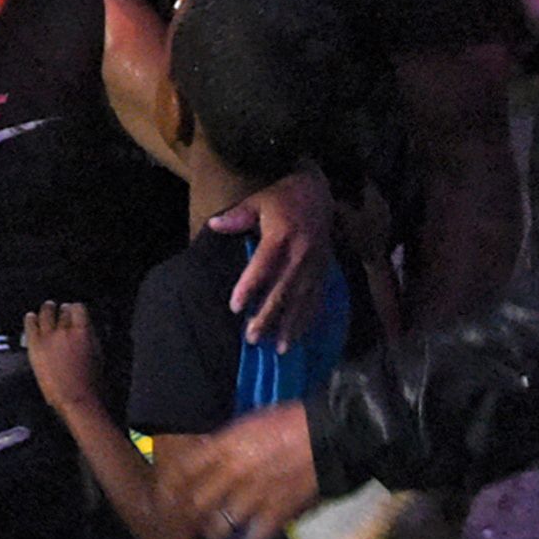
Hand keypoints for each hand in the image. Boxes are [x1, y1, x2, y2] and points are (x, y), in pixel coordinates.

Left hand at [24, 301, 102, 412]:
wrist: (75, 399)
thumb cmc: (91, 383)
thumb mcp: (97, 353)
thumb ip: (90, 336)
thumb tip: (85, 328)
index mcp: (84, 331)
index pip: (78, 308)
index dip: (76, 309)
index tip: (75, 311)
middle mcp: (66, 330)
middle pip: (62, 310)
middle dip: (62, 310)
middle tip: (61, 311)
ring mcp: (49, 337)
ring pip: (46, 313)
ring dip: (47, 310)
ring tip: (47, 309)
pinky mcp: (35, 345)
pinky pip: (31, 325)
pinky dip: (31, 319)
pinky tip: (31, 317)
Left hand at [158, 401, 319, 538]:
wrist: (330, 434)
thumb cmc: (293, 422)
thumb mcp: (250, 423)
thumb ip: (227, 443)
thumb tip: (211, 456)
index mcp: (225, 445)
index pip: (184, 470)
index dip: (172, 488)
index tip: (171, 499)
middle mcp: (232, 472)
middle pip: (197, 504)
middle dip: (194, 517)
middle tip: (197, 524)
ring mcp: (253, 496)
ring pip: (220, 528)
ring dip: (221, 534)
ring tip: (224, 537)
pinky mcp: (276, 514)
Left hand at [207, 166, 335, 348]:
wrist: (319, 191)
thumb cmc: (282, 196)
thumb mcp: (258, 200)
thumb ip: (238, 216)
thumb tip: (213, 225)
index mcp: (282, 234)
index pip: (264, 265)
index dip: (250, 286)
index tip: (235, 307)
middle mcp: (301, 252)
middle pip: (284, 288)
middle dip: (268, 315)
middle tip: (252, 337)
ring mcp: (316, 263)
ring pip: (303, 299)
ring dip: (291, 325)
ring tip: (279, 347)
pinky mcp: (325, 270)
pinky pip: (318, 298)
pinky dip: (309, 318)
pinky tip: (300, 336)